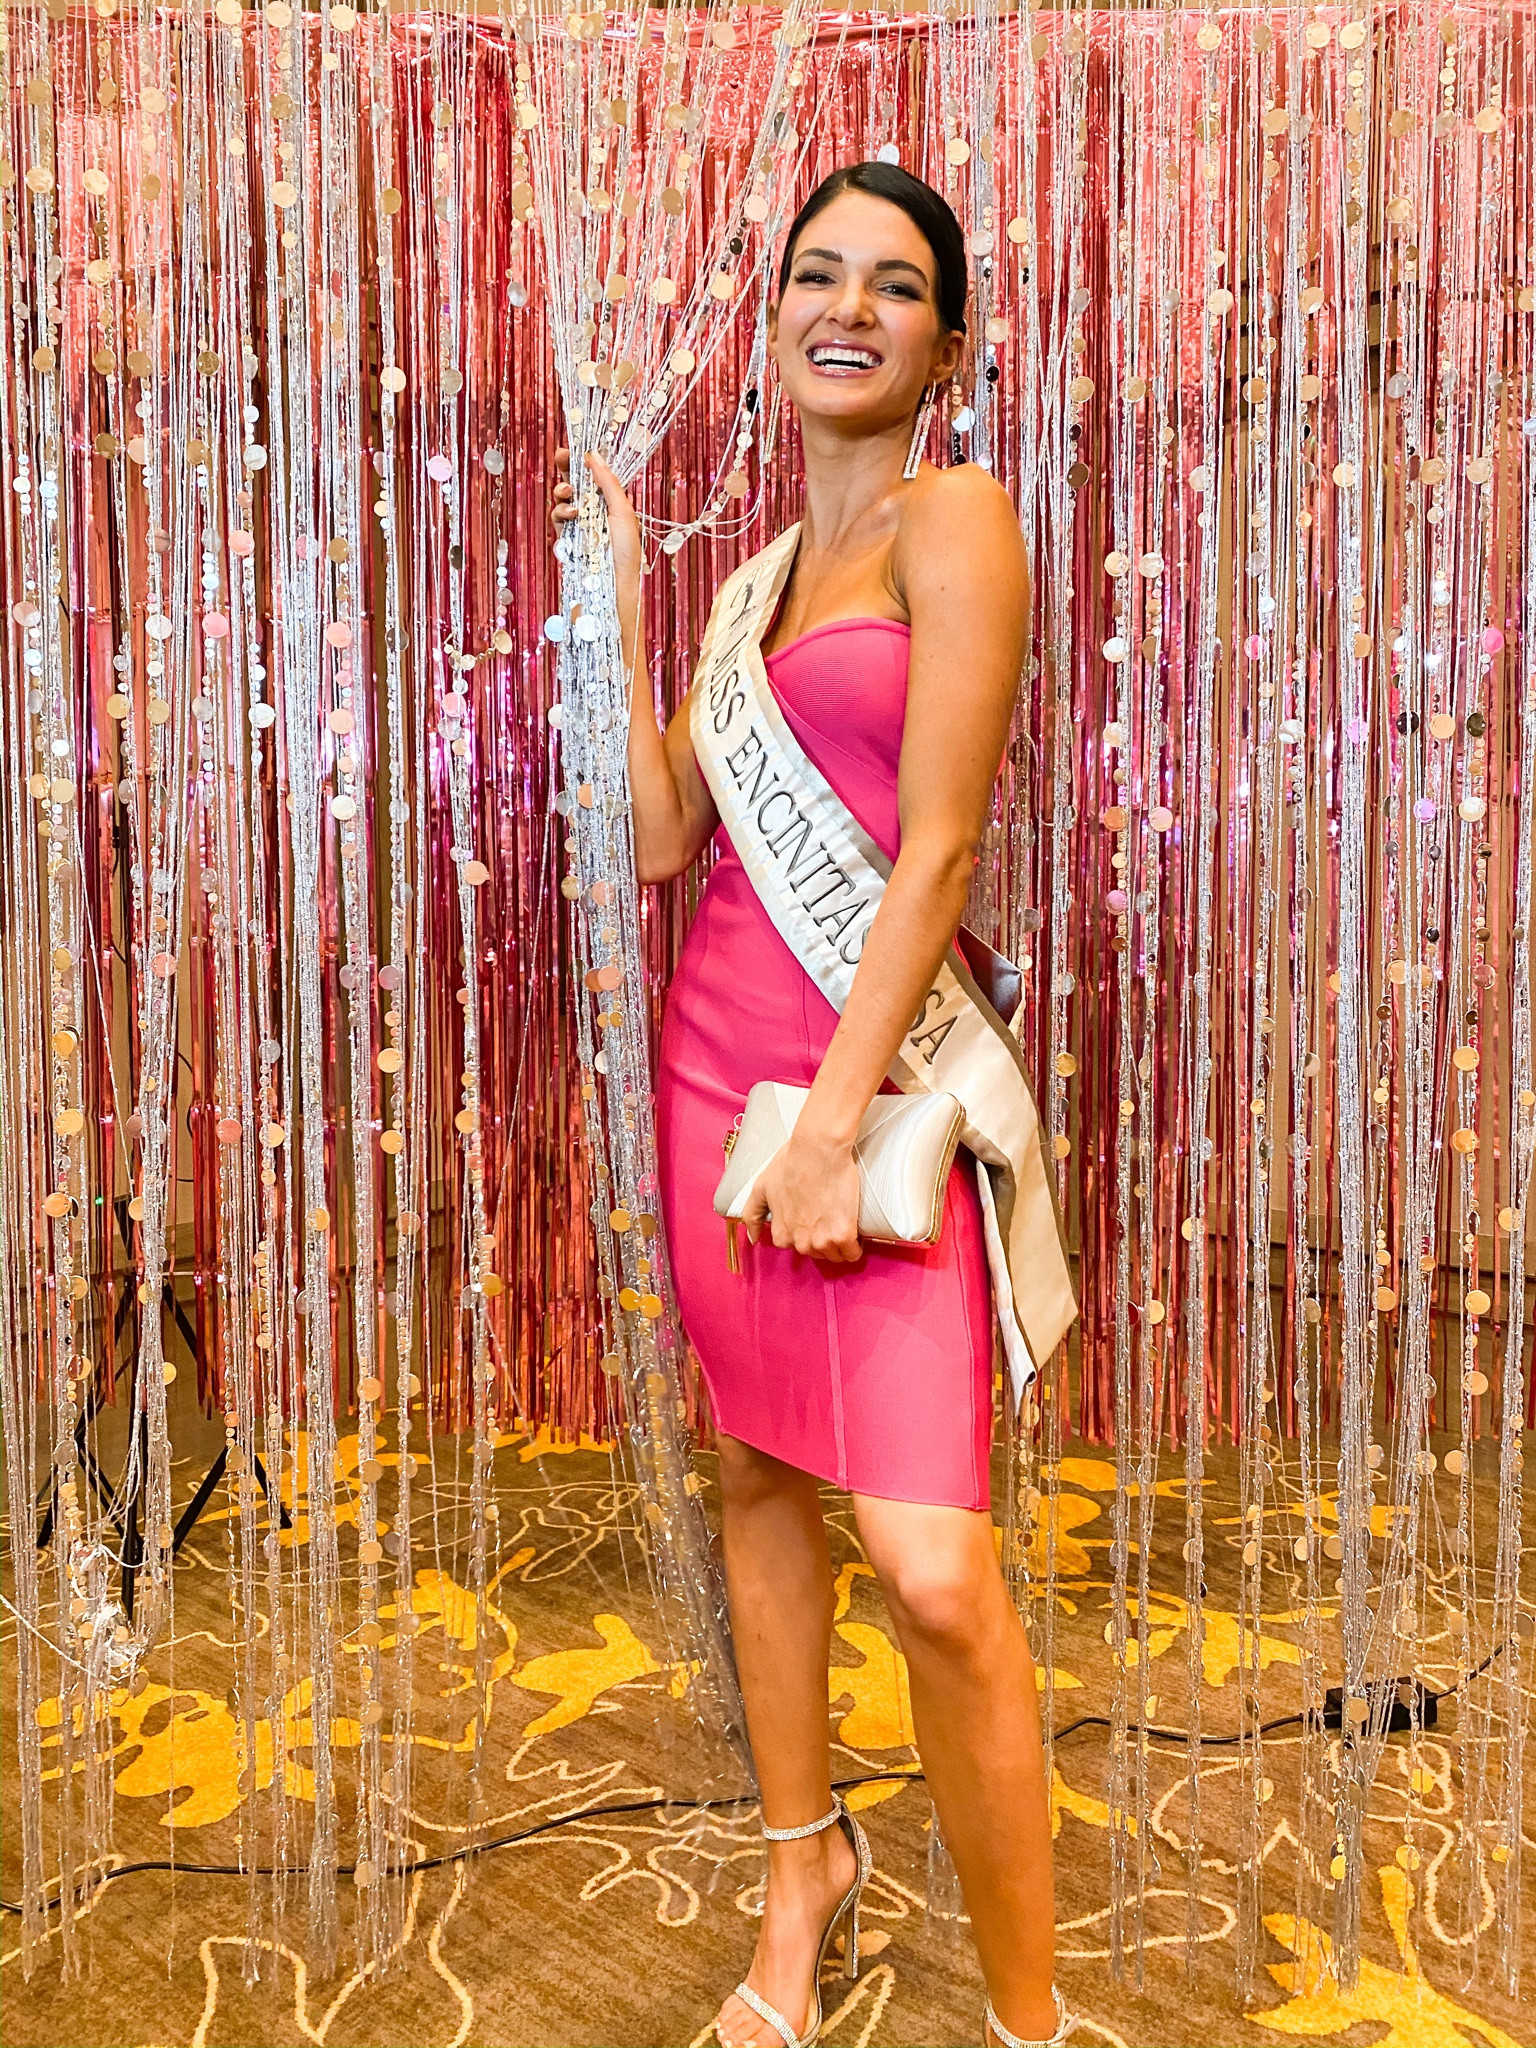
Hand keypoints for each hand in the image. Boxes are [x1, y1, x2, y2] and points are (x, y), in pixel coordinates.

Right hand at [550, 447, 641, 650]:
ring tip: (569, 496)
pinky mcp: (566, 542)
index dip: (581, 461)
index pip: (593, 476)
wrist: (613, 591)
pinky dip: (560, 514)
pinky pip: (557, 521)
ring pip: (562, 501)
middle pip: (574, 483)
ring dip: (562, 493)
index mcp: (612, 504)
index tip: (570, 449)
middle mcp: (595, 514)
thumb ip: (608, 483)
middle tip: (560, 458)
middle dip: (565, 470)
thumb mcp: (623, 512)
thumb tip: (594, 455)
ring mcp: (579, 528)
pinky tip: (569, 516)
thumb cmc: (626, 555)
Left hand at [741, 1126, 861, 1263]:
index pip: (794, 1246)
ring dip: (839, 1244)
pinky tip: (854, 1232)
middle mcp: (800, 1243)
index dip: (804, 1231)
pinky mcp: (843, 1235)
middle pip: (816, 1252)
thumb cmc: (791, 1162)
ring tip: (841, 1221)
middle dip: (821, 1238)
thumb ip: (753, 1215)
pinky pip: (852, 1254)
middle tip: (827, 1215)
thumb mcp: (762, 1187)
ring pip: (834, 1255)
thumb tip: (753, 1239)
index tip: (812, 1219)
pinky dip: (855, 1246)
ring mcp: (822, 1241)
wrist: (818, 1149)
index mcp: (782, 1234)